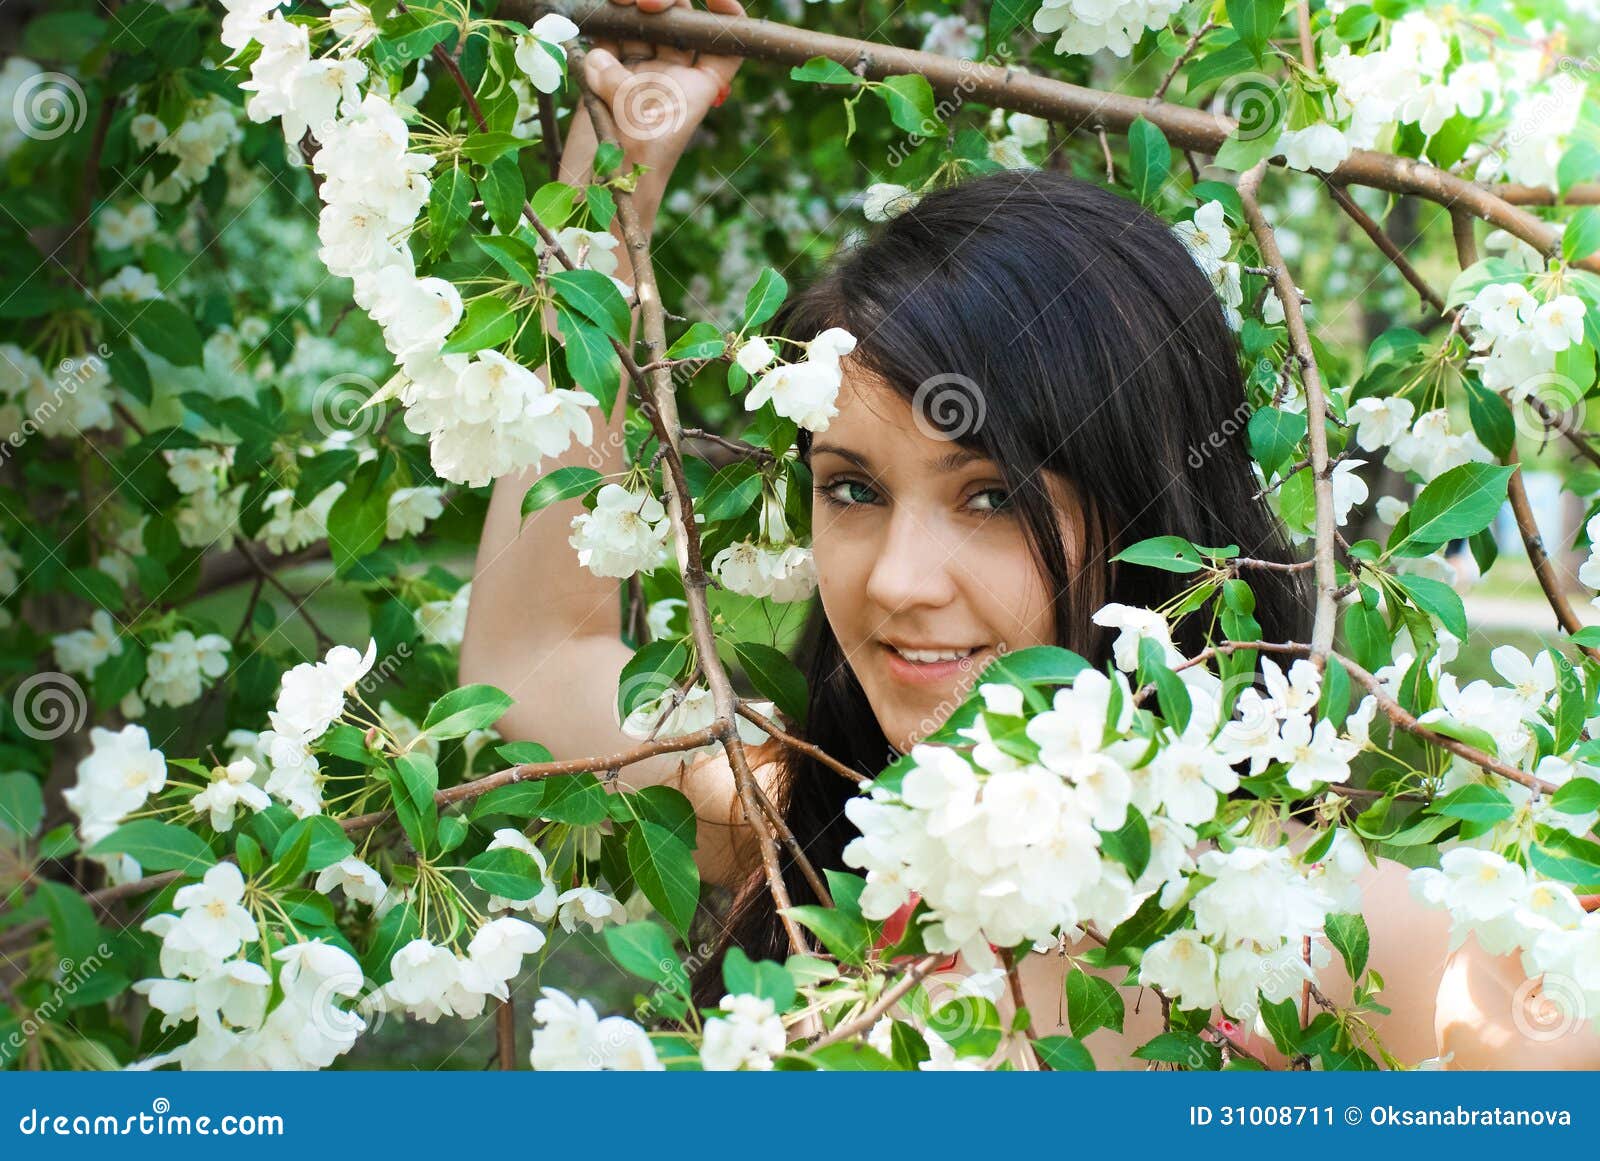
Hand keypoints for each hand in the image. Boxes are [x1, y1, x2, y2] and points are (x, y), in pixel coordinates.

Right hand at [580, 0, 745, 172]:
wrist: (596, 199)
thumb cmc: (632, 172)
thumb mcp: (637, 125)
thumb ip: (622, 83)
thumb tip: (599, 54)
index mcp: (697, 87)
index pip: (724, 43)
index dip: (726, 15)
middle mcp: (670, 76)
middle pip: (677, 22)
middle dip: (667, 2)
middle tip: (647, 3)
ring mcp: (636, 73)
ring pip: (640, 23)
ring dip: (630, 7)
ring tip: (618, 1)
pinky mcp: (601, 75)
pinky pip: (605, 36)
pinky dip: (600, 21)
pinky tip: (596, 14)